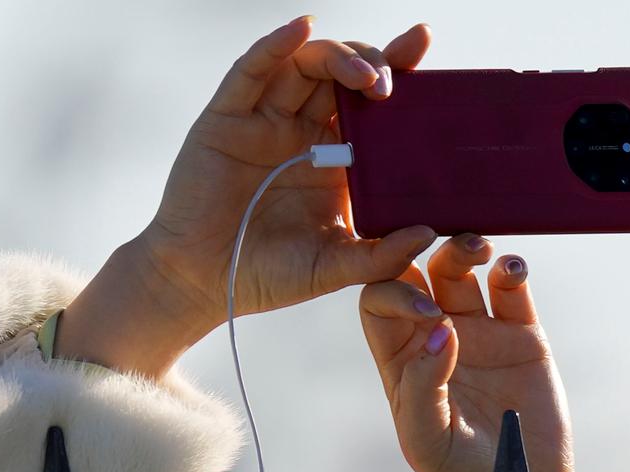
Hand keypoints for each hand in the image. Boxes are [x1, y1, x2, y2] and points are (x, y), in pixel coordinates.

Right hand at [56, 17, 438, 377]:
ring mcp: (264, 121)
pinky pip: (251, 71)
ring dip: (339, 57)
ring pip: (305, 64)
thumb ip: (378, 256)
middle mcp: (303, 131)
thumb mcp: (332, 268)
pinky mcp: (226, 119)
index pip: (372, 103)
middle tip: (390, 85)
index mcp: (337, 159)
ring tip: (364, 77)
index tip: (422, 44)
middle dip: (374, 64)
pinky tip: (301, 28)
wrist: (201, 285)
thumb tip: (428, 234)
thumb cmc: (266, 276)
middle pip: (343, 74)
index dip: (398, 68)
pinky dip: (276, 44)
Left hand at [360, 236, 629, 471]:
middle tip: (446, 248)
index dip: (392, 292)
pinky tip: (511, 270)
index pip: (378, 304)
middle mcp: (434, 337)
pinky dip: (511, 271)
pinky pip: (512, 290)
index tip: (426, 309)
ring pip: (462, 272)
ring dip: (465, 250)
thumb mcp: (427, 439)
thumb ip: (422, 385)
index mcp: (400, 359)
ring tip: (480, 249)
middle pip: (417, 274)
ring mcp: (479, 331)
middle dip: (423, 251)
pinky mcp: (522, 334)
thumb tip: (439, 329)